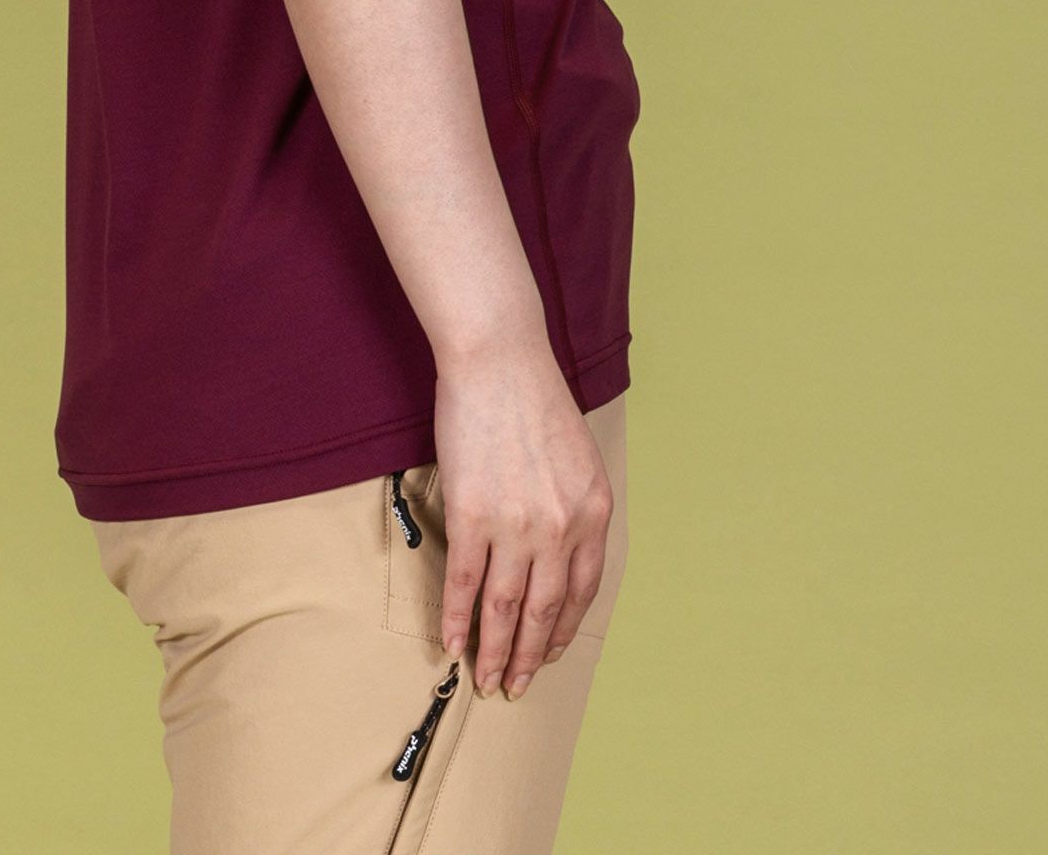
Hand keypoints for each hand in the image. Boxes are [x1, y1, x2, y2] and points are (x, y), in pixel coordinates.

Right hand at [433, 345, 615, 698]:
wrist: (499, 361)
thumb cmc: (534, 398)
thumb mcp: (578, 457)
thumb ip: (574, 505)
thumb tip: (560, 551)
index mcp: (593, 511)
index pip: (581, 590)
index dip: (564, 628)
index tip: (551, 651)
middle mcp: (561, 526)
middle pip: (545, 610)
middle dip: (531, 656)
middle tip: (517, 686)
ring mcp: (517, 524)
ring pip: (506, 607)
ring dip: (496, 651)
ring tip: (488, 679)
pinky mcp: (473, 515)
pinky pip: (466, 582)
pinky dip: (459, 619)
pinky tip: (453, 643)